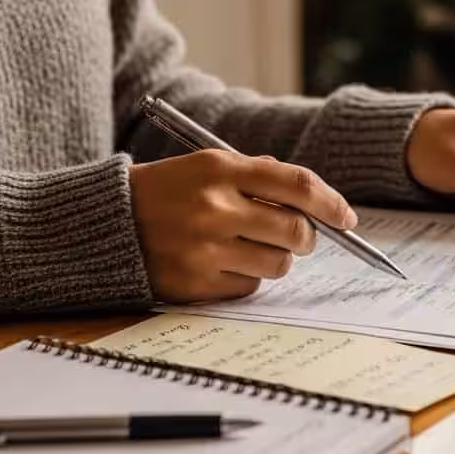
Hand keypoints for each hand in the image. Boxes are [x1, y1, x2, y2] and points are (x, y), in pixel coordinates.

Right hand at [129, 152, 356, 302]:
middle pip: (296, 231)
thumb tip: (315, 201)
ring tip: (248, 246)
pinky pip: (249, 286)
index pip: (297, 186)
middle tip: (298, 235)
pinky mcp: (196, 283)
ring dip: (275, 257)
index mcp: (221, 169)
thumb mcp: (206, 166)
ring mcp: (205, 249)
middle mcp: (215, 207)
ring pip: (278, 263)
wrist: (106, 224)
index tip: (347, 217)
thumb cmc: (167, 191)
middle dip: (306, 236)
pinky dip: (246, 276)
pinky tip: (221, 262)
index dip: (331, 203)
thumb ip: (259, 177)